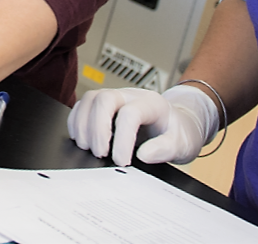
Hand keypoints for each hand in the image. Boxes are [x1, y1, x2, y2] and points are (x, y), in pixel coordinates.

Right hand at [67, 84, 217, 166]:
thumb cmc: (177, 133)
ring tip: (87, 148)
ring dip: (83, 125)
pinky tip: (81, 138)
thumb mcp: (181, 144)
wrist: (177, 124)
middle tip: (100, 154)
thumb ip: (165, 149)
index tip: (122, 162)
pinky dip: (77, 121)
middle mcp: (130, 95)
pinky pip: (82, 105)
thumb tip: (144, 154)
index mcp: (152, 103)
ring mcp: (115, 97)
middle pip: (104, 99)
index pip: (130, 114)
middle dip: (97, 129)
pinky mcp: (104, 105)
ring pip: (89, 99)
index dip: (122, 140)